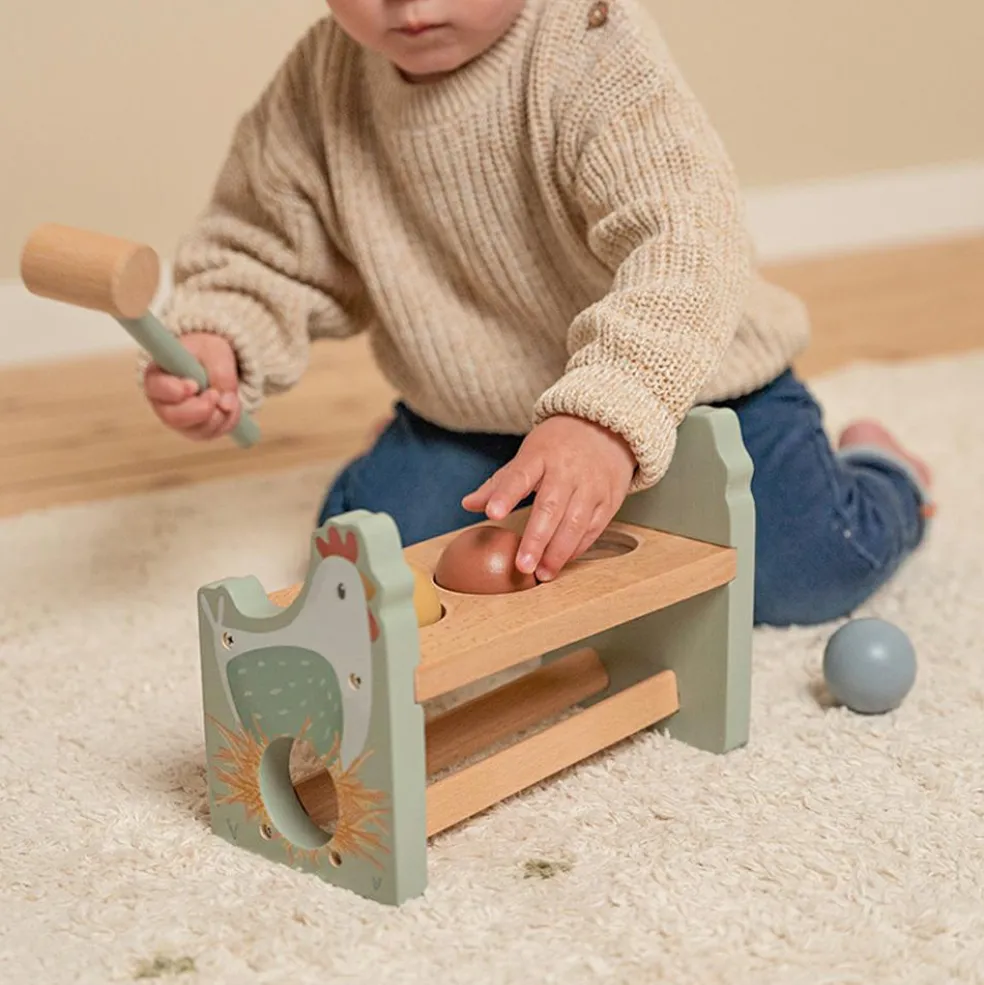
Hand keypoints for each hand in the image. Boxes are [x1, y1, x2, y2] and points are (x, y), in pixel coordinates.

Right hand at [143, 332, 242, 440]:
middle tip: (215, 395)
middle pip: (173, 418)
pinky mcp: (196, 430)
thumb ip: (220, 372)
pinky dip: (227, 420)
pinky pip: (212, 433)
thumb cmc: (205, 353)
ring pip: (196, 430)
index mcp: (157, 376)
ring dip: (219, 415)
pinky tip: (231, 404)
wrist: (213, 363)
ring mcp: (179, 420)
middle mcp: (163, 402)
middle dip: (200, 410)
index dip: (174, 390)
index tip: (194, 385)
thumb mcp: (215, 352)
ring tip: (229, 396)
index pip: (156, 388)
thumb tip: (226, 405)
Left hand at [462, 415, 635, 581]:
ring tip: (542, 573)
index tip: (493, 513)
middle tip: (522, 565)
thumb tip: (468, 504)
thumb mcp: (527, 455)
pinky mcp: (608, 500)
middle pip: (550, 507)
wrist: (604, 429)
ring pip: (575, 523)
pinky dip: (577, 549)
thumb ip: (499, 484)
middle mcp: (567, 471)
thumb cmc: (558, 446)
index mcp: (540, 456)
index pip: (519, 476)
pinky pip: (593, 529)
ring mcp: (591, 486)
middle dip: (536, 539)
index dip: (505, 495)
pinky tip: (561, 562)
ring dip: (558, 552)